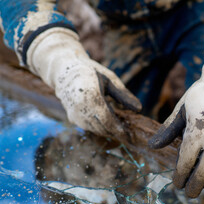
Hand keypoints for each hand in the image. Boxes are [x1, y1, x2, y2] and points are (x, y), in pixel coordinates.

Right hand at [26, 28, 140, 137]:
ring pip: (94, 129)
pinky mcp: (71, 117)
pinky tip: (107, 124)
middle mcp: (80, 107)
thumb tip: (139, 108)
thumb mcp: (110, 79)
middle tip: (126, 133)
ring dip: (107, 131)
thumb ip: (123, 95)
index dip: (118, 128)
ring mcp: (74, 114)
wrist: (64, 70)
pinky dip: (98, 127)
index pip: (107, 119)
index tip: (128, 132)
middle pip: (101, 127)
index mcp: (91, 96)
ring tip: (119, 129)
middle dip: (114, 132)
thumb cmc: (90, 72)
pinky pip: (87, 127)